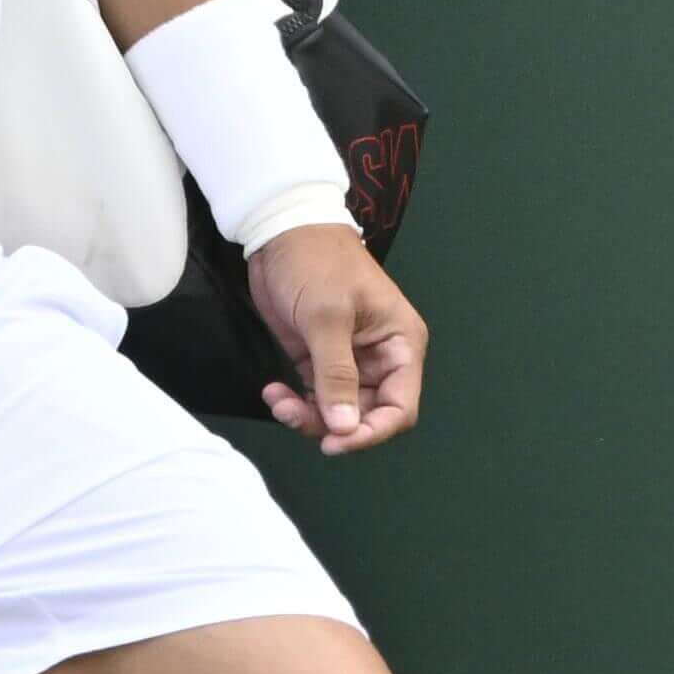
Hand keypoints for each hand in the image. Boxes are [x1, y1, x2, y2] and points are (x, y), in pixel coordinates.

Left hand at [249, 223, 424, 453]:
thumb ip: (337, 374)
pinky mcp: (317, 359)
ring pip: (338, 412)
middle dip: (333, 425)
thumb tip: (346, 428)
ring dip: (308, 417)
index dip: (372, 432)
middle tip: (293, 415)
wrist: (282, 231)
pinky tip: (273, 392)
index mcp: (400, 345)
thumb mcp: (328, 317)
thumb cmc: (317, 263)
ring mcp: (348, 361)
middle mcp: (380, 359)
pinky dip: (294, 403)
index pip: (400, 407)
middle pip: (367, 415)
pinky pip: (314, 397)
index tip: (335, 442)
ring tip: (278, 402)